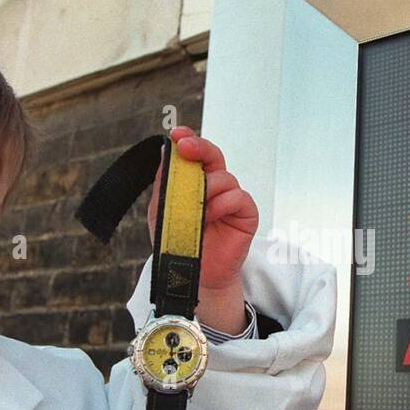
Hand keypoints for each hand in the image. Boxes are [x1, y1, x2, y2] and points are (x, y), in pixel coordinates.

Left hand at [148, 126, 258, 329]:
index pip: (194, 155)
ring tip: (196, 209)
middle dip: (199, 147)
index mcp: (195, 182)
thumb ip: (165, 184)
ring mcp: (231, 198)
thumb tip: (164, 153)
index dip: (188, 141)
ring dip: (207, 189)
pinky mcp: (246, 213)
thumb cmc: (179, 242)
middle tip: (185, 147)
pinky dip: (222, 203)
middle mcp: (215, 186)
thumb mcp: (163, 211)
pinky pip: (238, 197)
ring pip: (224, 177)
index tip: (177, 135)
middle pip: (213, 155)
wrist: (193, 274)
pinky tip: (210, 216)